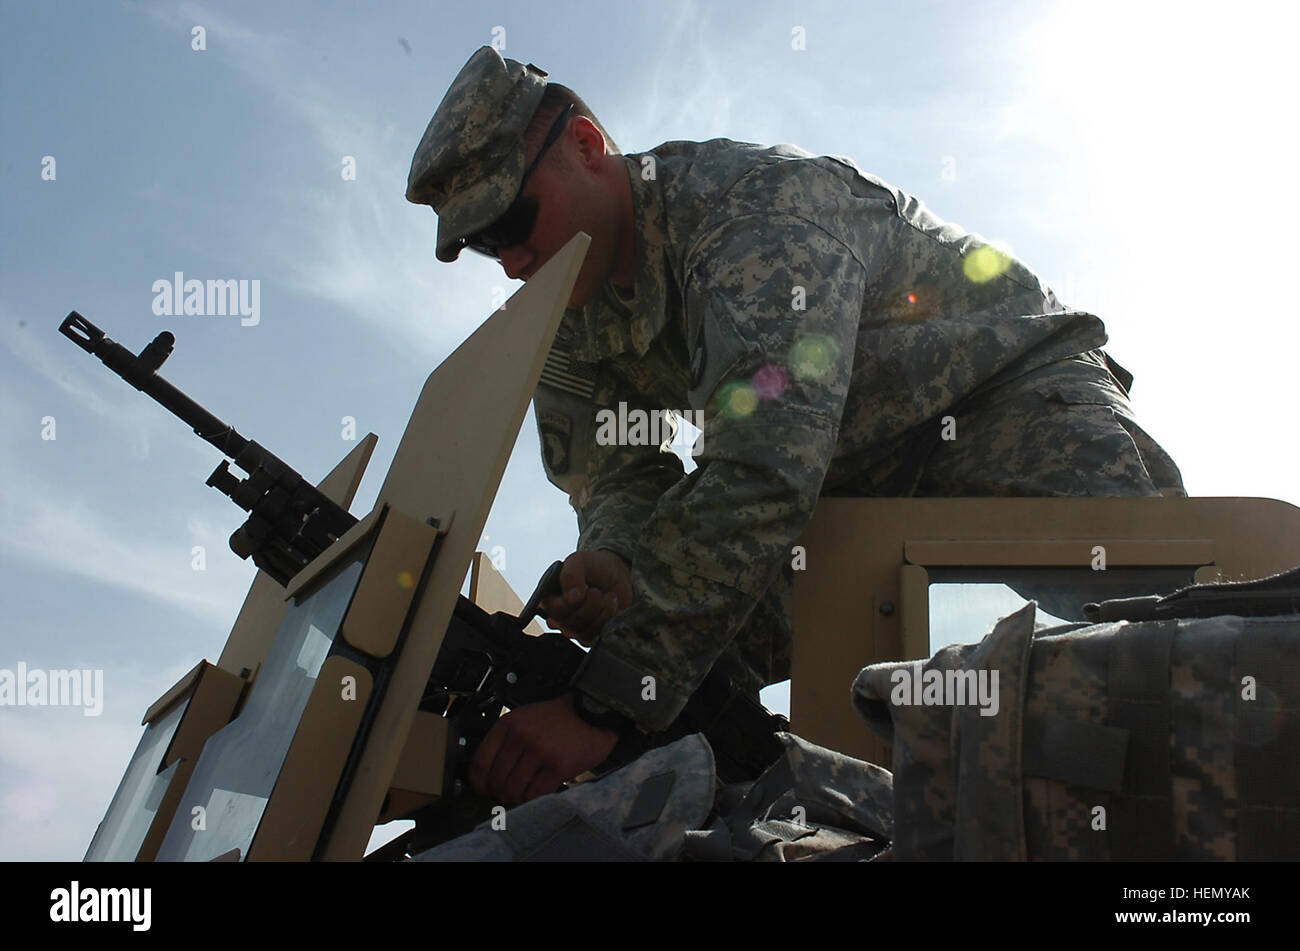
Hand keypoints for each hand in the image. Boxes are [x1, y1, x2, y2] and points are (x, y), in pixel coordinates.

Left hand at [469, 693, 619, 803]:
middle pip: (495, 780)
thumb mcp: (524, 718)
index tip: (482, 788)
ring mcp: (540, 752)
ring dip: (516, 796)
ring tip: (523, 791)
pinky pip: (534, 793)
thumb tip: (488, 771)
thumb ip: (505, 740)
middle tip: (506, 792)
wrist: (592, 713)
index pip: (480, 762)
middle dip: (498, 792)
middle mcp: (521, 737)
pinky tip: (538, 788)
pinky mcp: (558, 766)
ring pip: (513, 789)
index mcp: (509, 724)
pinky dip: (533, 797)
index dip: (478, 782)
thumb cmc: (558, 718)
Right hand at [538, 549, 631, 646]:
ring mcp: (577, 627)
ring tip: (608, 596)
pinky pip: (596, 638)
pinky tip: (612, 605)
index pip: (553, 611)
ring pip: (583, 633)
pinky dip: (608, 621)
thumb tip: (571, 597)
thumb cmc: (593, 566)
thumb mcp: (579, 561)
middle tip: (597, 591)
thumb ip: (571, 574)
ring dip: (601, 613)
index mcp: (551, 598)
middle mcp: (561, 616)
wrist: (616, 572)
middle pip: (570, 625)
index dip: (569, 604)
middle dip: (589, 606)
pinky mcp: (592, 633)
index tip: (584, 590)